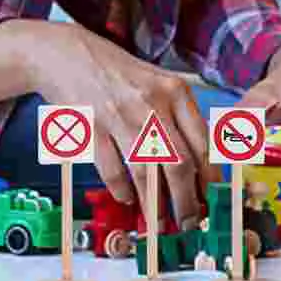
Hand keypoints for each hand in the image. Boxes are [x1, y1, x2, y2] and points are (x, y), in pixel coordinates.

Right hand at [57, 34, 209, 228]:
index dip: (209, 177)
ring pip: (146, 172)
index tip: (211, 198)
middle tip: (188, 221)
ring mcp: (121, 116)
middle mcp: (152, 103)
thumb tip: (200, 166)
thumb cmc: (120, 75)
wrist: (69, 56)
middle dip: (186, 201)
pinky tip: (127, 199)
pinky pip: (112, 170)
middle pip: (179, 163)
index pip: (203, 142)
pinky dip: (122, 190)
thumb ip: (180, 118)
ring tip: (159, 223)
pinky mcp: (92, 128)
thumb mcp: (159, 84)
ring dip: (155, 204)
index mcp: (176, 91)